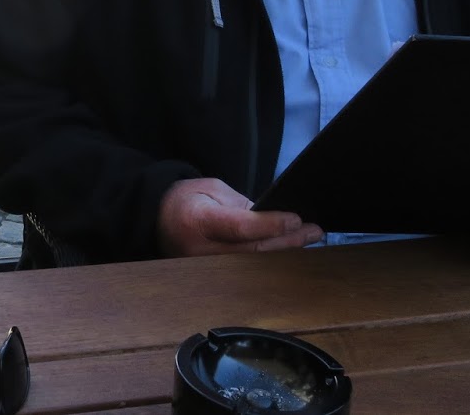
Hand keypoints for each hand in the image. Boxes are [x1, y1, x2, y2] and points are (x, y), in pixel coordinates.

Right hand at [157, 177, 322, 256]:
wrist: (157, 220)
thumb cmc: (186, 199)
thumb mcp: (212, 189)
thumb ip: (241, 205)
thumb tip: (274, 218)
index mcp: (198, 220)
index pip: (240, 227)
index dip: (271, 225)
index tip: (296, 219)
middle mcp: (200, 250)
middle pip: (252, 251)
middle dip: (287, 240)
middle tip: (313, 230)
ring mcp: (205, 270)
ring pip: (253, 266)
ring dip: (284, 252)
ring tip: (308, 239)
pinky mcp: (211, 280)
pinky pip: (245, 272)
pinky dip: (269, 261)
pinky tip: (287, 252)